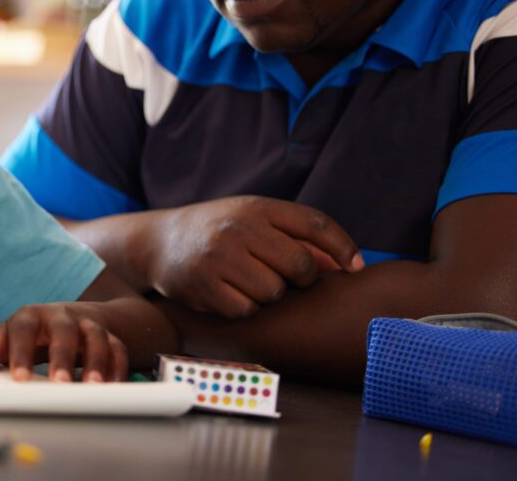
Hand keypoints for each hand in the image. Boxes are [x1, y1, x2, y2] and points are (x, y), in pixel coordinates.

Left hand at [0, 303, 128, 381]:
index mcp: (31, 316)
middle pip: (63, 331)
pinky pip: (118, 349)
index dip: (21, 353)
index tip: (19, 379)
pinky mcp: (110, 337)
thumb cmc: (32, 332)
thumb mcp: (10, 335)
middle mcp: (62, 317)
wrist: (70, 317)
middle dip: (62, 357)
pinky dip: (118, 367)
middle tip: (60, 383)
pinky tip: (113, 386)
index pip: (23, 330)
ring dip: (96, 362)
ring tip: (92, 387)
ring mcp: (87, 325)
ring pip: (96, 338)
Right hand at [147, 196, 361, 318]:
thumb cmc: (219, 232)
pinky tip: (228, 292)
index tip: (357, 267)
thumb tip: (346, 266)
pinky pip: (247, 310)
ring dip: (268, 295)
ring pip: (274, 293)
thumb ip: (297, 238)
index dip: (343, 247)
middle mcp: (238, 228)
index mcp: (257, 207)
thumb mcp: (254, 221)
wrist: (159, 241)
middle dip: (299, 278)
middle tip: (280, 275)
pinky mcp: (203, 286)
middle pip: (300, 266)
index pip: (315, 223)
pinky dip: (244, 307)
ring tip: (247, 281)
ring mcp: (219, 257)